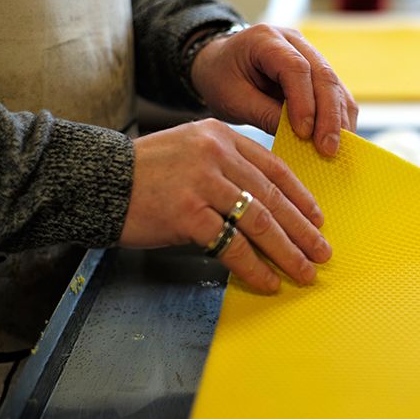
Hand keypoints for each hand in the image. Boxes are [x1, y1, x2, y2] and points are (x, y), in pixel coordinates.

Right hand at [119, 119, 330, 293]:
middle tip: (322, 252)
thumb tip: (262, 207)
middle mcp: (216, 154)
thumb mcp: (189, 151)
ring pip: (259, 221)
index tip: (318, 218)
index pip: (274, 167)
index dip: (300, 196)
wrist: (96, 180)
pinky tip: (267, 282)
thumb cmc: (144, 173)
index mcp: (221, 136)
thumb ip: (225, 168)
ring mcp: (203, 182)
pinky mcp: (187, 212)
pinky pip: (231, 245)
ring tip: (304, 271)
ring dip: (287, 251)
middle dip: (302, 230)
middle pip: (272, 197)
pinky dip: (253, 267)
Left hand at [191, 24, 357, 156]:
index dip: (304, 102)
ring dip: (339, 119)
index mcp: (266, 39)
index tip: (304, 134)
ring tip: (336, 149)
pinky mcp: (318, 72)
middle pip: (324, 75)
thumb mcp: (232, 99)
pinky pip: (336, 94)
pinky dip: (339, 117)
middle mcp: (294, 41)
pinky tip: (338, 140)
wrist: (219, 64)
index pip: (296, 68)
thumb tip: (301, 137)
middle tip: (328, 149)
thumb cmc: (220, 78)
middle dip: (329, 115)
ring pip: (336, 86)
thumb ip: (264, 114)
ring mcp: (310, 54)